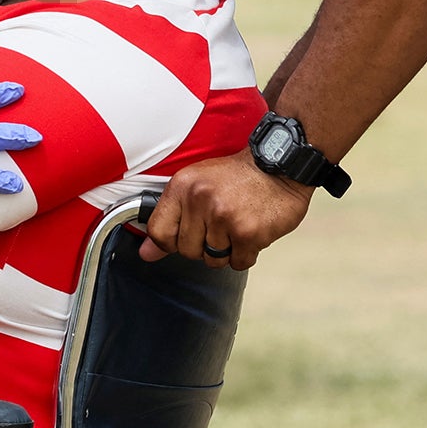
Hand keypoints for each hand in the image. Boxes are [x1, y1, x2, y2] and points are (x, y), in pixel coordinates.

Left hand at [140, 151, 313, 269]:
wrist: (280, 164)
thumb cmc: (238, 176)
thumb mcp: (197, 185)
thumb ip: (170, 219)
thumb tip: (146, 253)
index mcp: (183, 186)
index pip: (158, 232)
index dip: (170, 242)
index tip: (183, 236)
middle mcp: (200, 200)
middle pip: (187, 251)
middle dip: (204, 245)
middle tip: (220, 223)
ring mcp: (224, 217)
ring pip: (213, 260)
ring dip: (226, 250)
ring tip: (236, 224)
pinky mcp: (248, 233)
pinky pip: (238, 263)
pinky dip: (246, 254)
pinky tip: (251, 231)